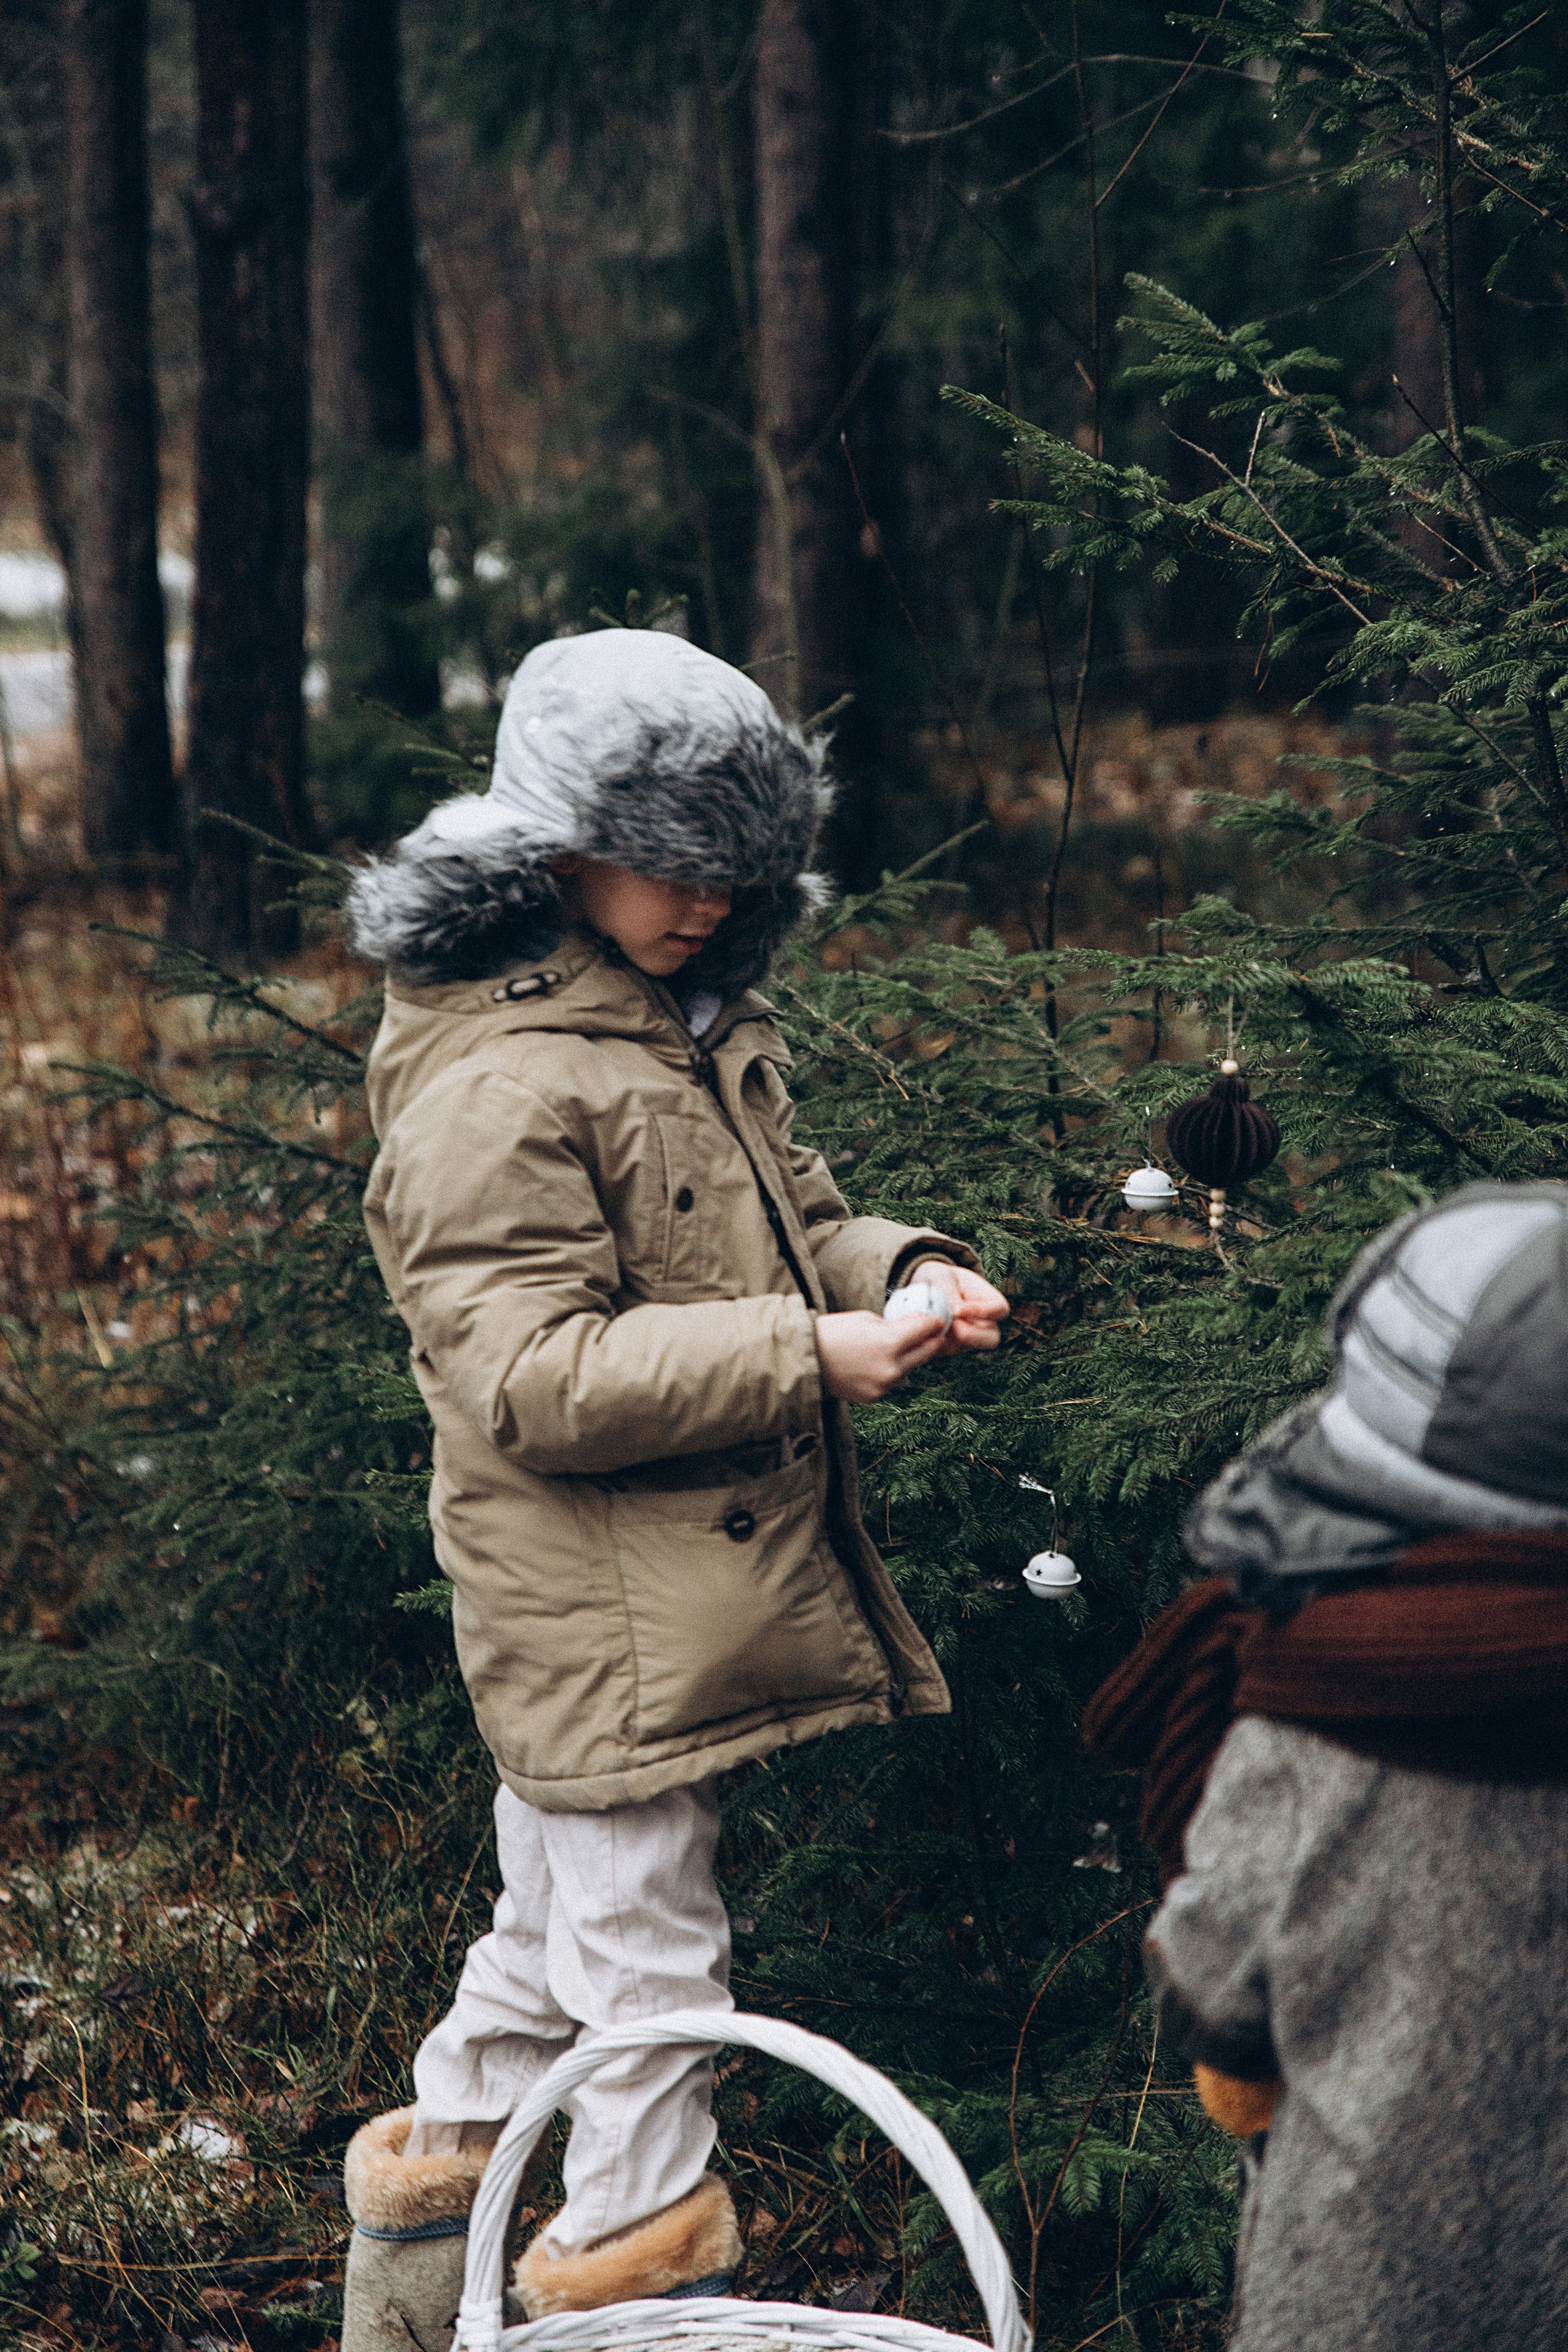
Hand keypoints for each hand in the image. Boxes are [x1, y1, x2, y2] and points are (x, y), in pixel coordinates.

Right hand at [816, 1309, 948, 1401]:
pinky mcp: (875, 1397)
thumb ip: (895, 1325)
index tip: (939, 1319)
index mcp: (889, 1343)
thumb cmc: (833, 1332)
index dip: (935, 1322)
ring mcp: (884, 1386)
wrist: (806, 1359)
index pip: (926, 1329)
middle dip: (931, 1340)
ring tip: (896, 1346)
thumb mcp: (867, 1319)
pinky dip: (890, 1371)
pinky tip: (876, 1362)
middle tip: (933, 1332)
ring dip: (909, 1357)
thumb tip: (915, 1327)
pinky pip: (892, 1381)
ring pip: (910, 1368)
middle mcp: (891, 1368)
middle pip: (926, 1352)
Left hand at [908, 1261, 1009, 1355]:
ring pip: (966, 1347)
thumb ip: (949, 1292)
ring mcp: (967, 1338)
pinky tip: (920, 1330)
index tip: (958, 1309)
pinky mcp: (948, 1346)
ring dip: (950, 1340)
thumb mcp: (942, 1277)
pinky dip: (932, 1341)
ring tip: (933, 1326)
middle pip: (991, 1339)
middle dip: (972, 1336)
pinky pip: (943, 1350)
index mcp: (989, 1301)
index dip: (984, 1312)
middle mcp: (982, 1324)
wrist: (925, 1287)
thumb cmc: (940, 1278)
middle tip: (952, 1326)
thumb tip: (952, 1313)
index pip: (1000, 1310)